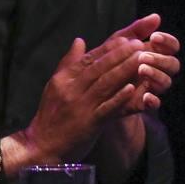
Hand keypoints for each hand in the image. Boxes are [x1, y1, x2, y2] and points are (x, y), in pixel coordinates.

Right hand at [22, 31, 151, 162]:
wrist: (42, 145)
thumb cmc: (51, 114)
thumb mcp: (55, 85)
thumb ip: (68, 62)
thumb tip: (79, 40)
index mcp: (64, 79)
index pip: (88, 58)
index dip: (108, 48)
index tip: (126, 38)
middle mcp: (71, 89)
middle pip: (98, 68)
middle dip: (120, 55)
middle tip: (139, 44)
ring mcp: (80, 106)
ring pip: (105, 84)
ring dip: (125, 70)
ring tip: (142, 60)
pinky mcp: (89, 123)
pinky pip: (107, 108)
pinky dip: (120, 97)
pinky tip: (133, 88)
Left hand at [106, 13, 180, 108]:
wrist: (90, 90)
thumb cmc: (106, 62)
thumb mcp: (116, 43)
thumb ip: (135, 30)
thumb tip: (156, 16)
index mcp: (153, 54)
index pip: (171, 46)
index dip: (167, 41)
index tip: (154, 37)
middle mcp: (156, 71)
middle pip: (173, 64)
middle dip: (161, 59)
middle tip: (144, 55)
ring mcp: (150, 88)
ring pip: (166, 82)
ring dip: (157, 75)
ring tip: (141, 69)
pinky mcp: (141, 104)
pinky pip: (154, 104)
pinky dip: (152, 100)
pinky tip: (145, 96)